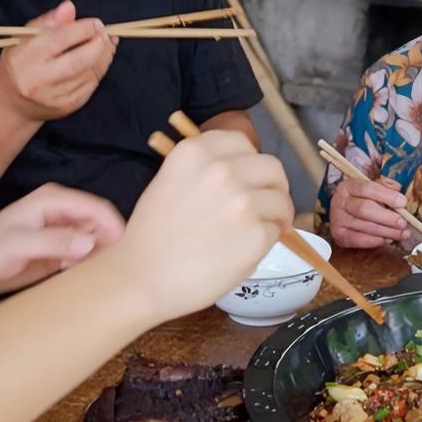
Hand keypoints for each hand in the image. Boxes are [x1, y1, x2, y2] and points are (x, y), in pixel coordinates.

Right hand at [0, 0, 116, 122]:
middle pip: (78, 61)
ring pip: (88, 74)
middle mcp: (38, 79)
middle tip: (107, 35)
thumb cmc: (21, 62)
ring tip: (107, 44)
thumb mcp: (24, 37)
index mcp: (25, 57)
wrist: (13, 102)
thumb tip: (69, 7)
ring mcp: (54, 97)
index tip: (97, 23)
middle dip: (99, 45)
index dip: (83, 30)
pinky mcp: (67, 107)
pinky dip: (99, 70)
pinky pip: (91, 86)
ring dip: (104, 57)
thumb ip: (48, 21)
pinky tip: (101, 60)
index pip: (59, 40)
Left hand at [0, 184, 125, 294]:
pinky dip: (89, 263)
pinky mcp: (62, 248)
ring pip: (98, 239)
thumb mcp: (18, 245)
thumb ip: (54, 242)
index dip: (114, 227)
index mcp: (54, 200)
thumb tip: (89, 243)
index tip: (125, 251)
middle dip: (110, 242)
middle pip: (102, 223)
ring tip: (86, 270)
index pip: (97, 208)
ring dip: (99, 255)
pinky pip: (87, 253)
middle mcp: (64, 212)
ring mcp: (64, 230)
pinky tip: (73, 272)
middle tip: (108, 266)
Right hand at [118, 131, 293, 319]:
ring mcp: (242, 200)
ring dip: (273, 216)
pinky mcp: (256, 232)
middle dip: (272, 187)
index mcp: (195, 152)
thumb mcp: (168, 182)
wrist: (141, 279)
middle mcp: (222, 169)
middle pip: (271, 167)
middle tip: (266, 206)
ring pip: (280, 201)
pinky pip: (275, 231)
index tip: (248, 179)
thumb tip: (242, 176)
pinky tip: (244, 252)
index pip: (242, 142)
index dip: (249, 163)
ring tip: (255, 232)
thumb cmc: (150, 238)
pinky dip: (266, 242)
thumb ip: (203, 171)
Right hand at [328, 175, 407, 248]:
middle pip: (365, 209)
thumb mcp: (372, 187)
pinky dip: (376, 241)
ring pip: (365, 226)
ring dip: (387, 232)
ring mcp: (338, 219)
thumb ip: (386, 188)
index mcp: (348, 186)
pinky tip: (387, 239)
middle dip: (387, 218)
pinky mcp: (339, 235)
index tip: (403, 202)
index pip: (367, 189)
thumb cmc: (362, 198)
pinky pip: (360, 240)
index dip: (386, 196)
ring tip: (401, 234)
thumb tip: (399, 197)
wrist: (342, 212)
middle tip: (403, 223)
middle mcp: (340, 201)